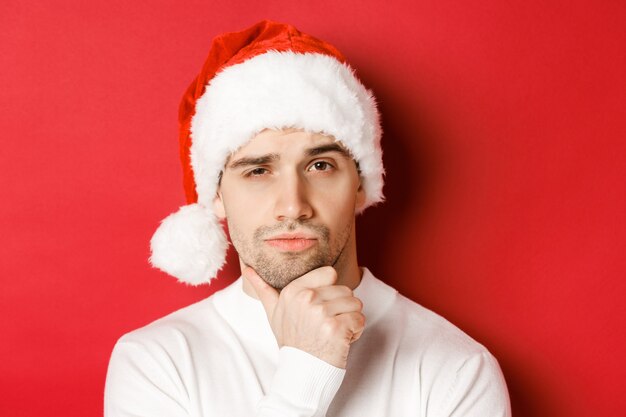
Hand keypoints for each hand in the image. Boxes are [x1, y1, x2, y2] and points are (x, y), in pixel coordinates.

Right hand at [243, 266, 364, 368]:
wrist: (300, 373)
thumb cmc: (291, 341)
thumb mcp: (273, 313)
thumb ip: (263, 289)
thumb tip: (247, 269)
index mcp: (293, 291)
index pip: (330, 273)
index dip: (330, 291)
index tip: (320, 308)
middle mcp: (306, 299)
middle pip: (346, 290)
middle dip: (342, 309)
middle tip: (325, 326)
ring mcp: (321, 313)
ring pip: (355, 304)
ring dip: (350, 320)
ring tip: (333, 333)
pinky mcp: (336, 328)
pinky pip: (360, 320)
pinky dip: (356, 332)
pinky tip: (341, 341)